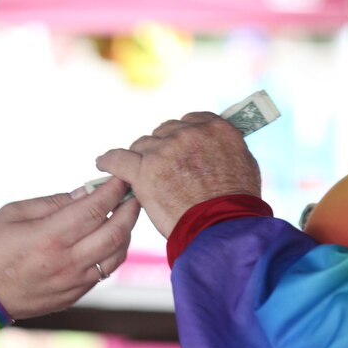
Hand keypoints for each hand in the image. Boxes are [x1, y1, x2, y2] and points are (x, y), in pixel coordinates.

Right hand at [0, 177, 139, 318]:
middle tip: (134, 194)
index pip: (96, 208)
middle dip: (130, 209)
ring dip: (126, 231)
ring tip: (125, 215)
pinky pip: (106, 270)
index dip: (113, 190)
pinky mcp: (76, 294)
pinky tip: (111, 238)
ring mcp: (75, 281)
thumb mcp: (14, 213)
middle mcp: (68, 261)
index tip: (121, 178)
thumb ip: (53, 202)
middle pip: (116, 231)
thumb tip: (86, 193)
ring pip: (117, 253)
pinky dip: (115, 251)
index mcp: (50, 236)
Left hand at [96, 112, 260, 237]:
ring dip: (142, 158)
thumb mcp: (244, 164)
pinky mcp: (144, 170)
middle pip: (164, 132)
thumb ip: (226, 148)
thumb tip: (216, 144)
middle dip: (162, 147)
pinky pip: (118, 158)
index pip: (190, 121)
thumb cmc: (238, 204)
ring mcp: (165, 150)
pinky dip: (109, 160)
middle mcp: (189, 133)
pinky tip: (103, 163)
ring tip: (140, 174)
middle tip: (163, 167)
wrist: (223, 226)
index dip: (182, 136)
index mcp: (215, 128)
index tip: (178, 147)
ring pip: (143, 145)